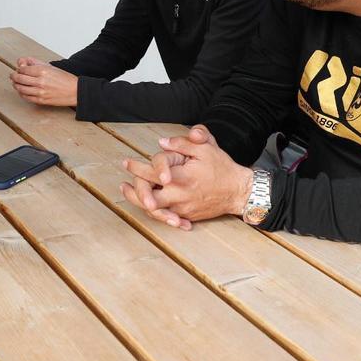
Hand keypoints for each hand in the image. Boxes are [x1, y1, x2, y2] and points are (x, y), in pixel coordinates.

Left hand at [9, 56, 77, 106]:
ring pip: (20, 88)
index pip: (22, 69)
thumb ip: (34, 62)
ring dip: (15, 85)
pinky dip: (21, 93)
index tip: (19, 69)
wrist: (74, 91)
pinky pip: (26, 97)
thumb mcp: (50, 66)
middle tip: (13, 76)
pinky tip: (22, 91)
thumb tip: (22, 62)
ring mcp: (40, 92)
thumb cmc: (63, 78)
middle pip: (19, 78)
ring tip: (16, 83)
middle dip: (13, 76)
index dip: (18, 69)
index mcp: (42, 71)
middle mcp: (40, 81)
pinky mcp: (41, 100)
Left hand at [118, 125, 252, 229]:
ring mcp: (182, 208)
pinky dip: (154, 212)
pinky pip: (166, 217)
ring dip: (138, 201)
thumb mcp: (206, 148)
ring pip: (154, 210)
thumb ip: (183, 143)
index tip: (127, 162)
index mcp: (181, 176)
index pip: (152, 173)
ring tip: (128, 192)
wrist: (238, 192)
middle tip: (122, 183)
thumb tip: (162, 143)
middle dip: (132, 189)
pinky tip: (147, 205)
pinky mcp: (187, 215)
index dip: (137, 168)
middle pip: (147, 196)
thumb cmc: (222, 168)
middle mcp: (179, 194)